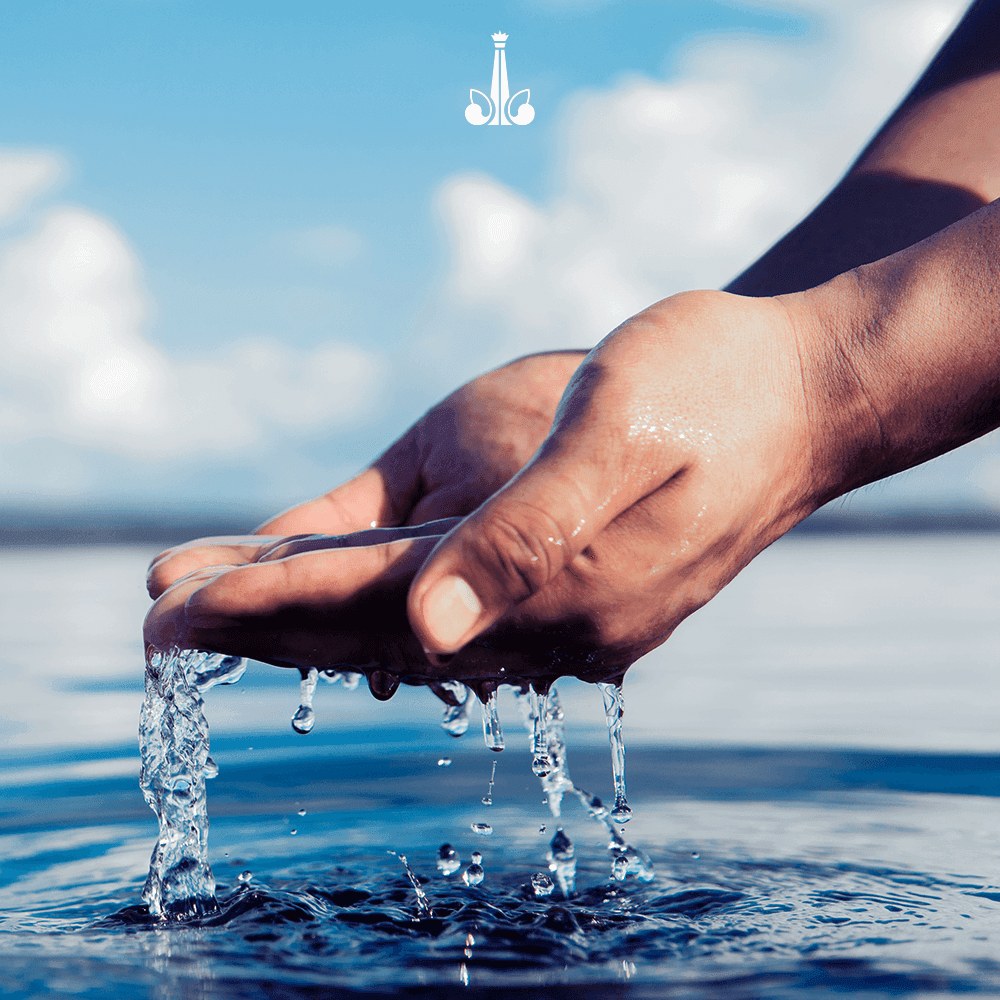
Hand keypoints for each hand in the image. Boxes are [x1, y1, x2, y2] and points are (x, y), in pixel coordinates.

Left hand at [146, 288, 856, 690]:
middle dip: (268, 624)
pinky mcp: (586, 599)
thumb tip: (432, 631)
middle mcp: (560, 628)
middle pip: (384, 637)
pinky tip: (338, 602)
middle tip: (163, 615)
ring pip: (415, 634)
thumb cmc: (711, 386)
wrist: (803, 394)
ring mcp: (575, 623)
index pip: (380, 609)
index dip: (269, 605)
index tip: (173, 604)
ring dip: (315, 620)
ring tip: (225, 605)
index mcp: (559, 587)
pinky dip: (380, 610)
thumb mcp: (616, 432)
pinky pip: (459, 620)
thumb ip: (526, 534)